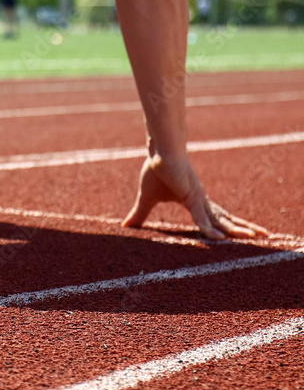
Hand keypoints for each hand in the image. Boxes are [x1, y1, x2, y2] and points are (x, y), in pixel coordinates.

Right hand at [122, 154, 267, 239]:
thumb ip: (140, 214)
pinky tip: (217, 238)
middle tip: (263, 235)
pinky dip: (209, 228)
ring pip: (221, 219)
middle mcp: (202, 200)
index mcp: (194, 201)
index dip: (227, 225)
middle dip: (243, 227)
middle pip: (226, 218)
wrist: (160, 151)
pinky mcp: (192, 196)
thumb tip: (125, 226)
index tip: (240, 234)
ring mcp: (199, 198)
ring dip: (237, 229)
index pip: (214, 217)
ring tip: (256, 236)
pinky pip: (202, 216)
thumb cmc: (155, 170)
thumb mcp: (146, 199)